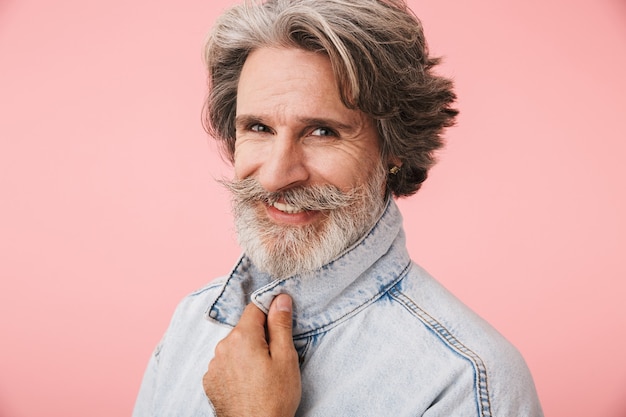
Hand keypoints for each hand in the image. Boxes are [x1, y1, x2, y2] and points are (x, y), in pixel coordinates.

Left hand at [203, 294, 301, 416]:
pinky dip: (236, 367)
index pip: (255, 308)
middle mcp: (222, 346)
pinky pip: (225, 364)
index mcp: (242, 336)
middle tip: (275, 357)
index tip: (281, 324)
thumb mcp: (285, 357)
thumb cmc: (275, 397)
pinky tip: (249, 383)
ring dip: (246, 352)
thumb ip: (281, 324)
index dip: (270, 312)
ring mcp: (214, 365)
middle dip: (259, 336)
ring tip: (262, 374)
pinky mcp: (210, 381)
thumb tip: (280, 299)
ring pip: (234, 346)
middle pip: (244, 329)